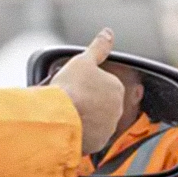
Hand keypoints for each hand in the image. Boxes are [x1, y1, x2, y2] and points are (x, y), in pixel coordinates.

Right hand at [50, 29, 124, 157]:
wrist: (60, 118)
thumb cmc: (71, 88)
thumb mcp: (83, 61)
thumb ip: (98, 48)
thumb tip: (108, 32)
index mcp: (116, 88)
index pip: (103, 85)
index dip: (86, 86)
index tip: (74, 88)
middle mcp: (117, 109)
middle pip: (100, 104)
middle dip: (87, 103)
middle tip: (70, 101)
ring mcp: (108, 127)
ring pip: (96, 121)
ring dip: (85, 119)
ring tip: (67, 115)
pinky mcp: (98, 143)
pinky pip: (90, 137)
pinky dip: (81, 134)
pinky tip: (68, 128)